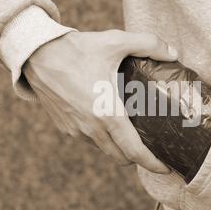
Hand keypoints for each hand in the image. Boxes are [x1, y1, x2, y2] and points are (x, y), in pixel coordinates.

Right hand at [23, 29, 178, 173]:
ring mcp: (76, 130)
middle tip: (153, 150)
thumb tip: (174, 53)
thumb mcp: (115, 41)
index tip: (166, 168)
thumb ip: (149, 44)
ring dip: (119, 148)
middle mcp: (91, 128)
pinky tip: (109, 123)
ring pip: (104, 150)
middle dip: (138, 159)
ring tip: (132, 135)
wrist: (36, 54)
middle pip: (121, 157)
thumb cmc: (76, 49)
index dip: (152, 163)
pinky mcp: (65, 127)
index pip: (134, 151)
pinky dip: (102, 139)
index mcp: (107, 113)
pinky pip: (89, 140)